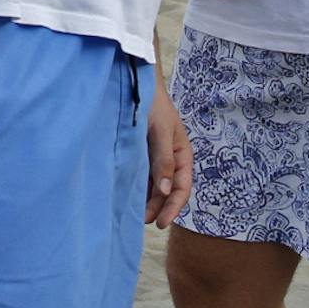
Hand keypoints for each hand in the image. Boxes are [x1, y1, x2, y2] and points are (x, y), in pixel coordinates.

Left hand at [144, 85, 194, 226]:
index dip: (173, 207)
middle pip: (166, 191)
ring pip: (153, 186)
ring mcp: (155, 158)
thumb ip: (163, 161)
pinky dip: (136, 187)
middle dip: (157, 207)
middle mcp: (171, 160)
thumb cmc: (154, 105)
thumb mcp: (161, 132)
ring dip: (146, 200)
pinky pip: (141, 176)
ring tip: (132, 213)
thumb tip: (164, 192)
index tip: (160, 223)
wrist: (137, 84)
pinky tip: (126, 195)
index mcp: (182, 155)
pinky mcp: (141, 155)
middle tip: (140, 221)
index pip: (181, 188)